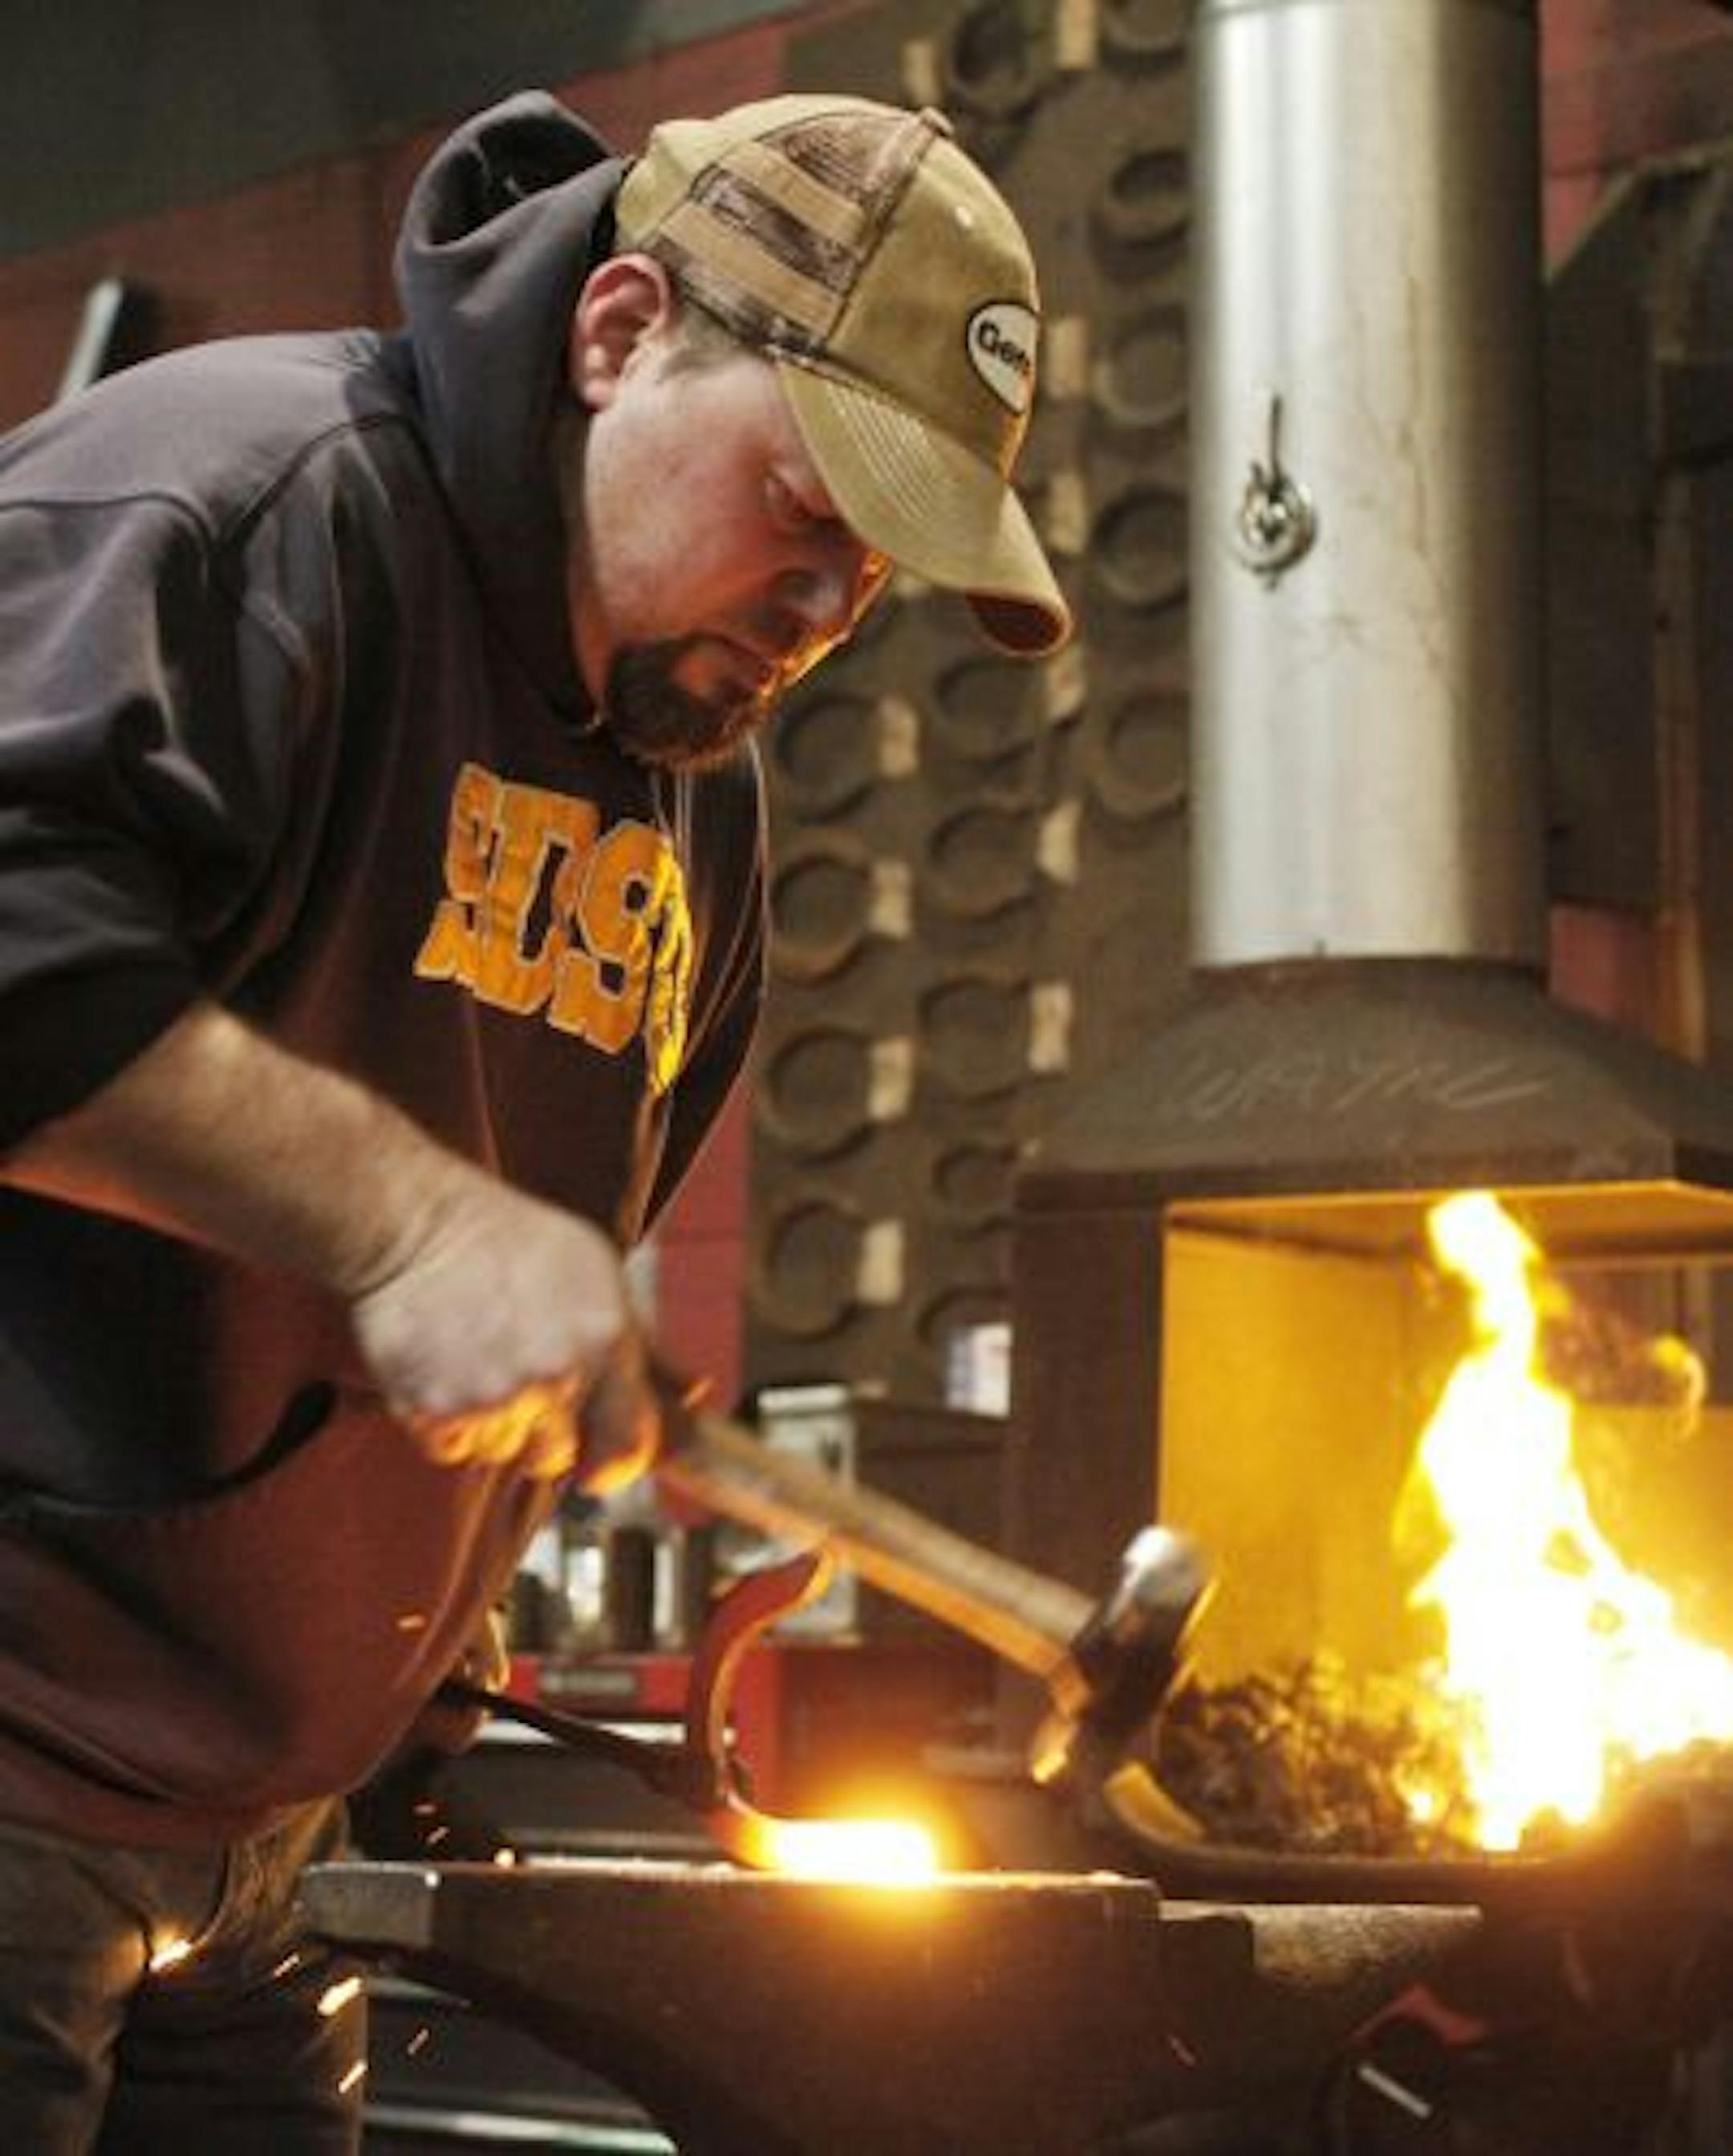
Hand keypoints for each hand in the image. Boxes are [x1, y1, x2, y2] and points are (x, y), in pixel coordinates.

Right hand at [348, 1168, 660, 1486]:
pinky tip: (447, 1369)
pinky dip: (448, 1425)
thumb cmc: (514, 1243)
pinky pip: (453, 1450)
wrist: (416, 1225)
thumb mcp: (600, 1276)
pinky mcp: (433, 1410)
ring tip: (480, 1359)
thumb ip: (648, 1351)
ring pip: (502, 1454)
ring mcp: (492, 1397)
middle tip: (522, 1379)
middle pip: (558, 1460)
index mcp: (605, 1341)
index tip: (601, 1462)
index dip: (617, 1462)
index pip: (632, 1447)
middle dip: (545, 1435)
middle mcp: (554, 1375)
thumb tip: (694, 1396)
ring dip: (493, 1427)